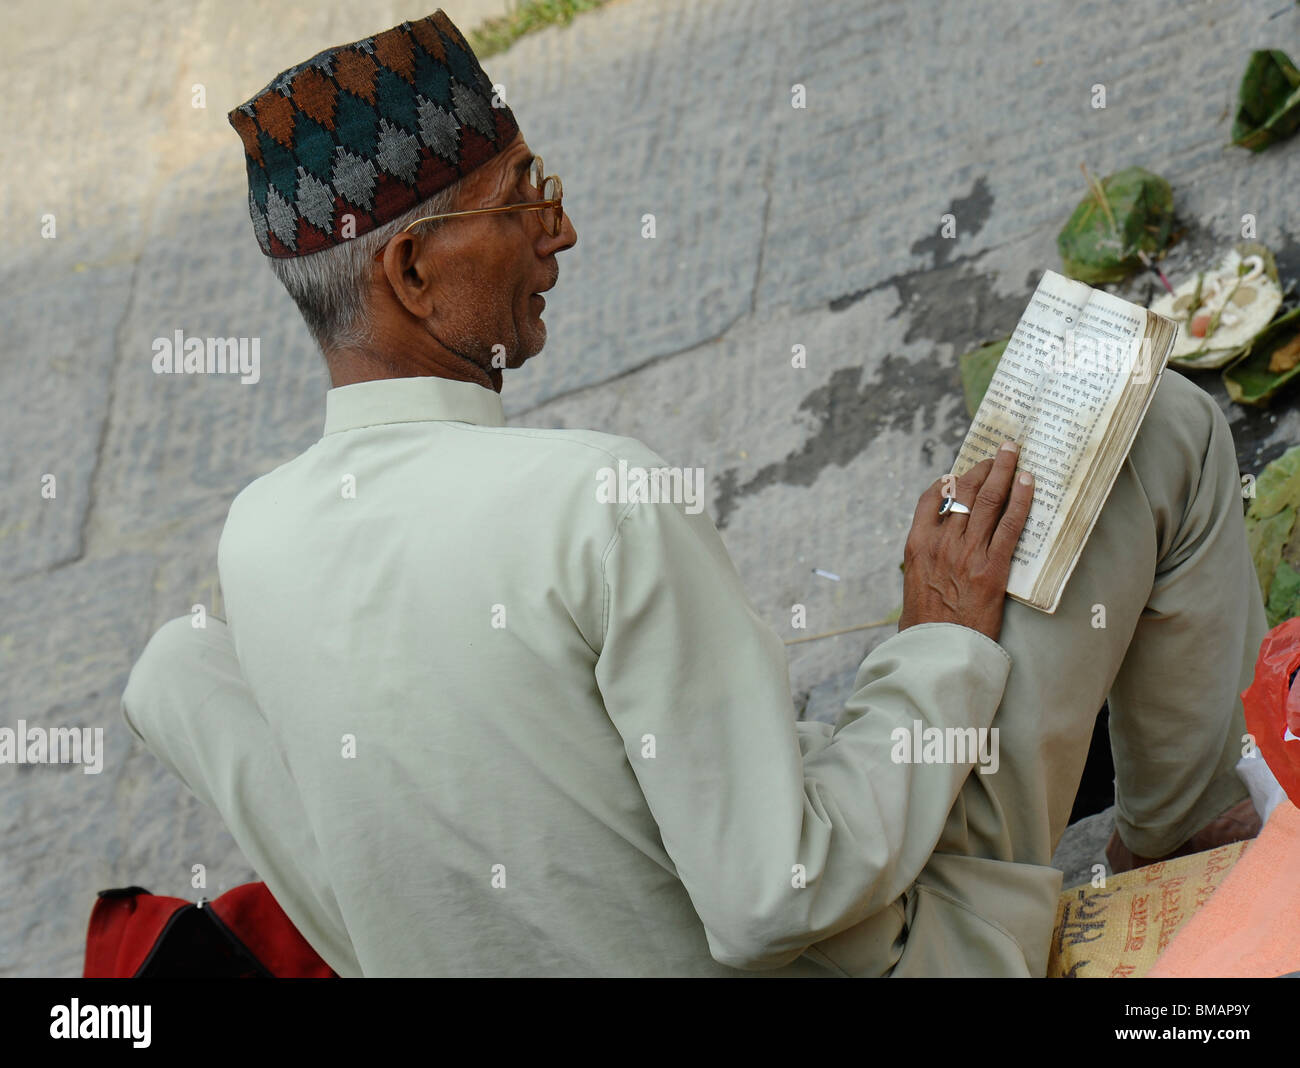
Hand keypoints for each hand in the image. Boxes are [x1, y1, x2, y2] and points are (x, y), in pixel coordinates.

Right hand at [897, 442, 1033, 642]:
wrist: (936, 653)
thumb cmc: (923, 626)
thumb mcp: (913, 586)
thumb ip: (925, 563)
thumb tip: (937, 556)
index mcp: (917, 545)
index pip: (932, 498)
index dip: (949, 480)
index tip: (961, 472)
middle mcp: (940, 542)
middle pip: (962, 491)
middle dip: (981, 467)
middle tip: (998, 453)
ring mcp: (966, 553)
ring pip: (986, 500)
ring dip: (1002, 471)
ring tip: (1012, 454)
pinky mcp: (992, 568)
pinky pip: (1009, 525)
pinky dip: (1020, 499)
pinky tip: (1027, 482)